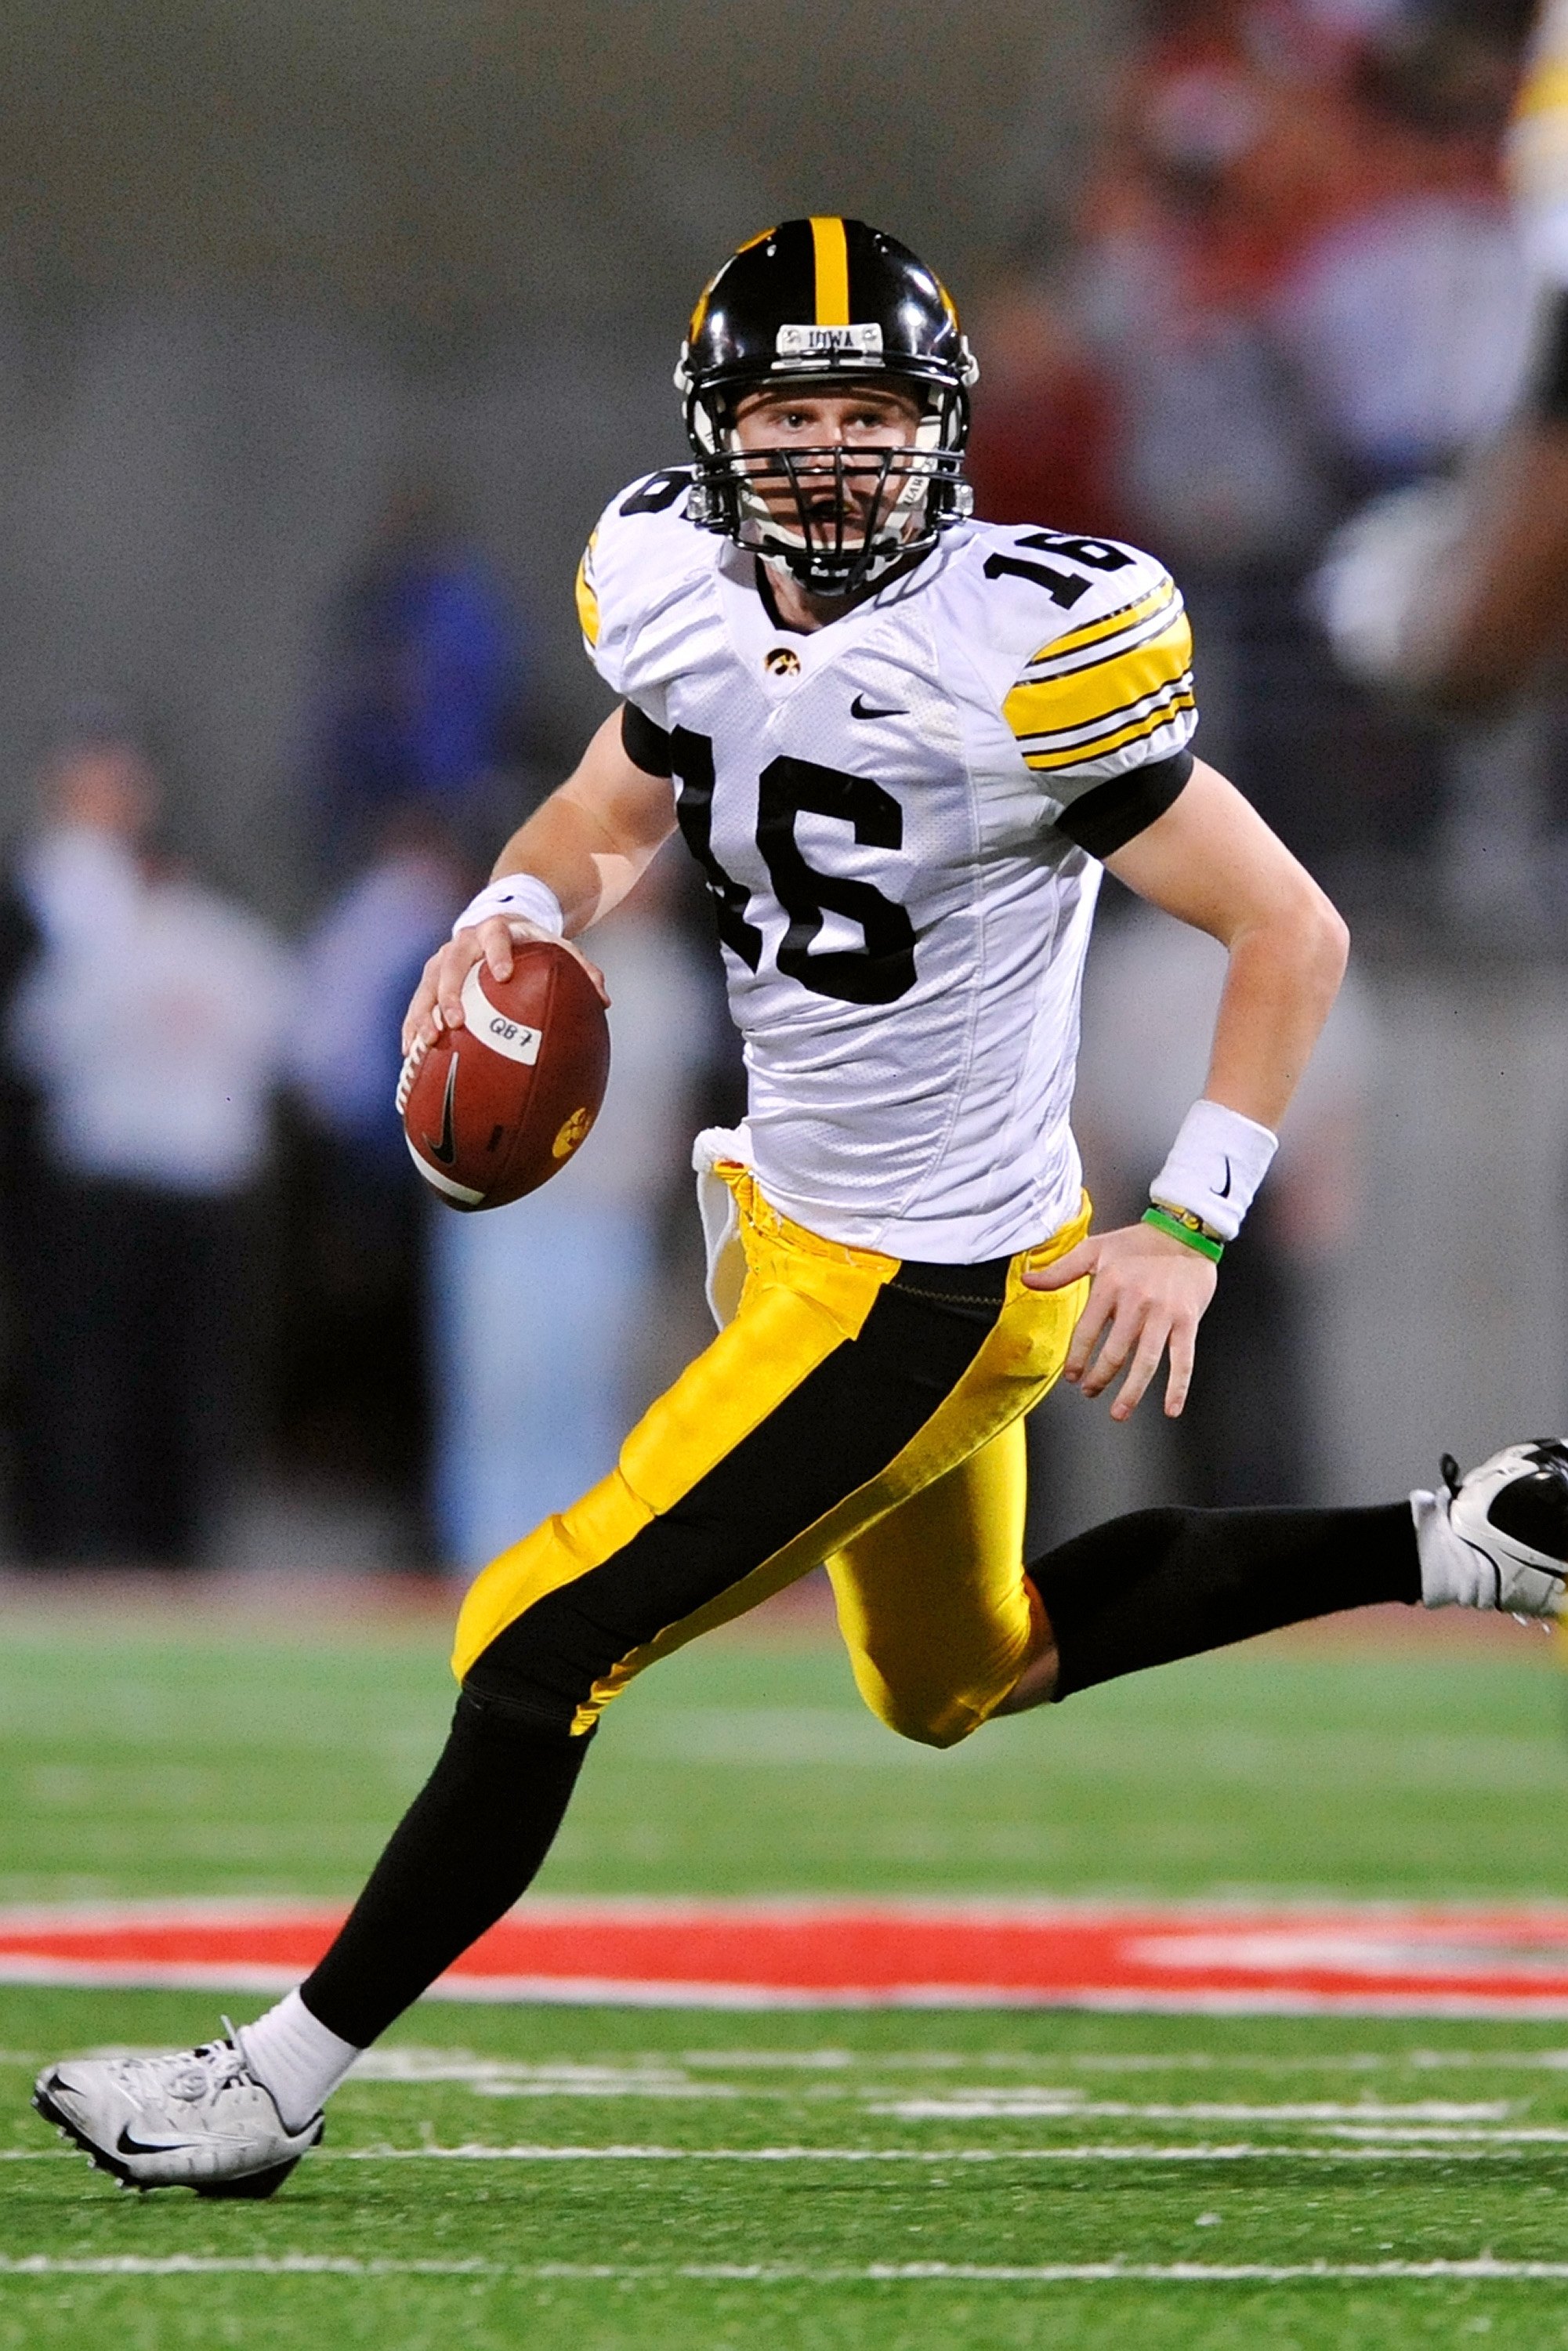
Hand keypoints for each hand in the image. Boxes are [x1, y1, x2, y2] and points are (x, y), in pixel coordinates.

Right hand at [400, 917, 609, 1056]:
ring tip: (427, 1042)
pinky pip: (417, 1003)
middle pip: (451, 963)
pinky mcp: (429, 977)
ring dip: (424, 1013)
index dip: (498, 953)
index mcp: (496, 929)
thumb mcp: (556, 947)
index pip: (496, 935)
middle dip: (450, 992)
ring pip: (427, 985)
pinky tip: (411, 1053)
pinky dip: (413, 1026)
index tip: (503, 976)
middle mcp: (463, 941)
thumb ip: (580, 967)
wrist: (495, 923)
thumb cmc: (530, 943)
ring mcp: (442, 959)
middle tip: (457, 1021)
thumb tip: (603, 998)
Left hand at [1024, 1221, 1216, 1421]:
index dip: (1077, 1358)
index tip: (1072, 1376)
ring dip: (1131, 1392)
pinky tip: (1170, 1408)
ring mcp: (1164, 1313)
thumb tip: (1028, 1280)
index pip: (1086, 1331)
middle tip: (1090, 1392)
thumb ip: (1061, 1269)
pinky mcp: (1188, 1321)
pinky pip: (1183, 1359)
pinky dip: (1178, 1387)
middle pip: (1114, 1352)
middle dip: (1099, 1378)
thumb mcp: (1096, 1249)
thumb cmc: (1139, 1242)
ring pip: (1145, 1362)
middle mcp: (1136, 1302)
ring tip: (1119, 1412)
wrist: (1187, 1230)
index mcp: (1110, 1285)